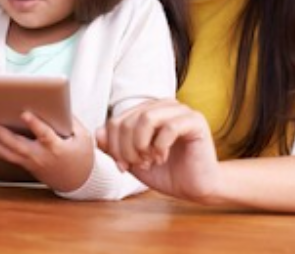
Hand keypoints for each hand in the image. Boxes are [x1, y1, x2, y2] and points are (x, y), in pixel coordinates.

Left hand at [0, 114, 93, 192]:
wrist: (78, 181)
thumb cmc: (81, 156)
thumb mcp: (83, 137)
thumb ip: (71, 121)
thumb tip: (58, 105)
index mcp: (57, 147)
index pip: (45, 135)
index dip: (35, 124)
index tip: (24, 113)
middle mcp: (41, 156)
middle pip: (18, 145)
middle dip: (0, 134)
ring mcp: (32, 163)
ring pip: (8, 153)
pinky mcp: (27, 165)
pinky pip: (8, 158)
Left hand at [97, 99, 220, 203]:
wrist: (195, 187)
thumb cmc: (166, 172)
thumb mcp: (134, 162)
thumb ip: (115, 148)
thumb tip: (98, 134)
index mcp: (147, 111)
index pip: (116, 121)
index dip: (113, 146)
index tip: (123, 165)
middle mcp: (163, 106)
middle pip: (129, 120)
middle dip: (127, 148)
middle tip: (137, 164)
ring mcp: (181, 111)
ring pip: (147, 118)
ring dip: (142, 145)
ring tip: (149, 160)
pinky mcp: (196, 121)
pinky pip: (169, 127)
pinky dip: (160, 146)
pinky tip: (162, 157)